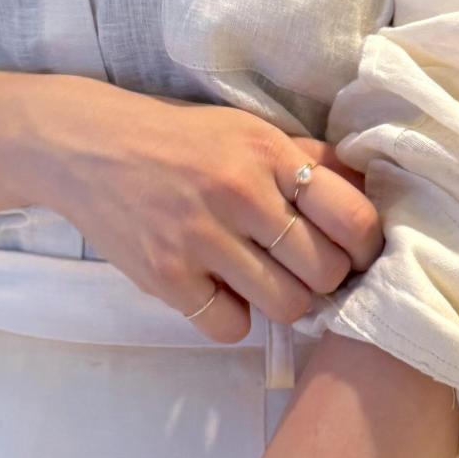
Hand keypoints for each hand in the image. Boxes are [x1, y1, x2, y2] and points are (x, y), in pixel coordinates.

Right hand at [38, 85, 385, 346]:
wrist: (87, 146)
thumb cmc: (179, 140)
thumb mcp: (246, 130)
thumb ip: (306, 157)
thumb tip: (371, 187)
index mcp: (267, 153)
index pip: (352, 217)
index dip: (364, 245)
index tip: (353, 250)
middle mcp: (239, 194)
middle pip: (325, 271)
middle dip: (325, 278)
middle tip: (305, 269)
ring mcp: (200, 239)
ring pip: (286, 306)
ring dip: (285, 302)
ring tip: (266, 281)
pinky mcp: (166, 277)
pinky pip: (230, 326)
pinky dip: (233, 317)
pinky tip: (220, 291)